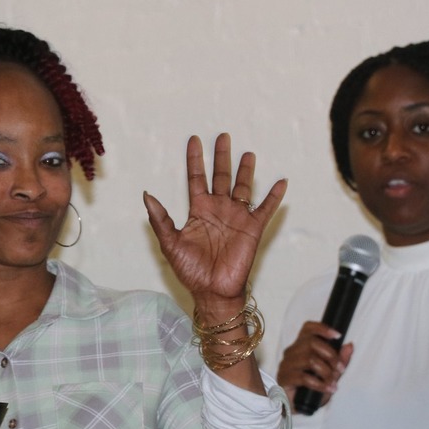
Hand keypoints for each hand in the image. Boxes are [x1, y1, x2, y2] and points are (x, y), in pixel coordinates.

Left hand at [144, 133, 286, 315]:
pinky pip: (265, 209)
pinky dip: (273, 196)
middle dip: (221, 157)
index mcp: (198, 210)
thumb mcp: (170, 243)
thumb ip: (160, 219)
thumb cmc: (190, 270)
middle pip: (220, 176)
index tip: (194, 140)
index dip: (194, 160)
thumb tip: (147, 194)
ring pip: (242, 187)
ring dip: (245, 171)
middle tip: (223, 136)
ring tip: (248, 153)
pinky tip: (280, 182)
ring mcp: (236, 217)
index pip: (196, 178)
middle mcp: (218, 209)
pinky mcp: (253, 229)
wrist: (212, 292)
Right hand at [276, 321, 352, 408]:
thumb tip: (349, 346)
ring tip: (333, 383)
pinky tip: (327, 389)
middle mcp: (292, 352)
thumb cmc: (311, 388)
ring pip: (309, 359)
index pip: (308, 328)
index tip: (338, 335)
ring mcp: (286, 364)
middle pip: (311, 342)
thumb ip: (340, 360)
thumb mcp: (331, 373)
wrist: (297, 407)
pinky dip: (320, 384)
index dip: (322, 328)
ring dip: (326, 372)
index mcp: (301, 346)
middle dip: (331, 355)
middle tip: (340, 369)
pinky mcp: (284, 378)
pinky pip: (304, 377)